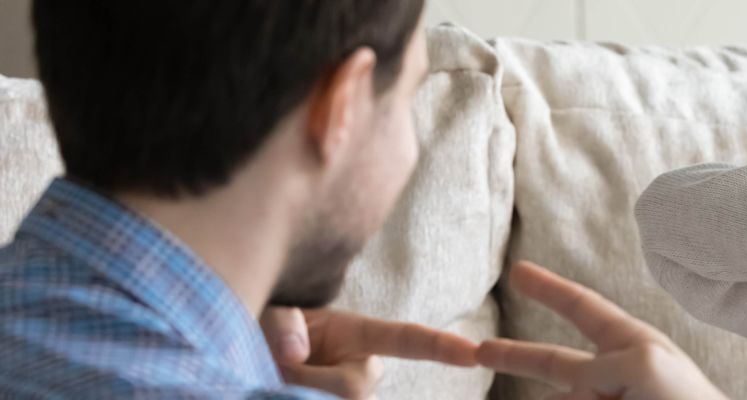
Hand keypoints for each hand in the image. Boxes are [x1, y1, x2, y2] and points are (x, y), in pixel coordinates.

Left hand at [260, 307, 481, 398]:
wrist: (242, 355)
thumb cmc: (259, 329)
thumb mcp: (267, 315)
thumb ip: (280, 326)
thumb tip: (294, 353)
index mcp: (356, 335)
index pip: (406, 339)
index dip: (440, 346)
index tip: (474, 353)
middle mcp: (360, 369)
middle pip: (355, 388)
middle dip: (311, 383)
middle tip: (273, 369)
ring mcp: (352, 395)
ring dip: (302, 391)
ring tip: (272, 379)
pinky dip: (309, 394)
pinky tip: (292, 389)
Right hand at [475, 261, 725, 399]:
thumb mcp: (644, 368)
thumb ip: (598, 368)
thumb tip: (572, 387)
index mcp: (629, 346)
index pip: (581, 308)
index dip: (549, 289)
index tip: (518, 271)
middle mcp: (611, 377)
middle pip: (552, 363)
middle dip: (515, 356)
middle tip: (478, 350)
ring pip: (560, 398)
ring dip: (544, 395)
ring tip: (578, 390)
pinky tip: (562, 398)